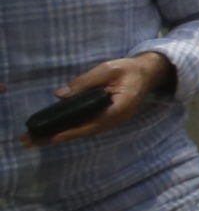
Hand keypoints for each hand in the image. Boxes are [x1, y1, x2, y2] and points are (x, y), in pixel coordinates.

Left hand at [31, 53, 173, 144]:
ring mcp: (116, 120)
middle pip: (88, 131)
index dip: (73, 131)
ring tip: (44, 137)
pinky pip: (92, 126)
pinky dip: (76, 129)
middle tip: (39, 140)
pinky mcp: (112, 117)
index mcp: (120, 108)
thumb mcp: (107, 69)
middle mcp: (118, 119)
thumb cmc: (129, 69)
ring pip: (89, 131)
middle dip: (63, 136)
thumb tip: (60, 95)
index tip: (54, 137)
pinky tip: (61, 129)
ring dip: (68, 134)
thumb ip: (85, 82)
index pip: (94, 123)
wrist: (148, 72)